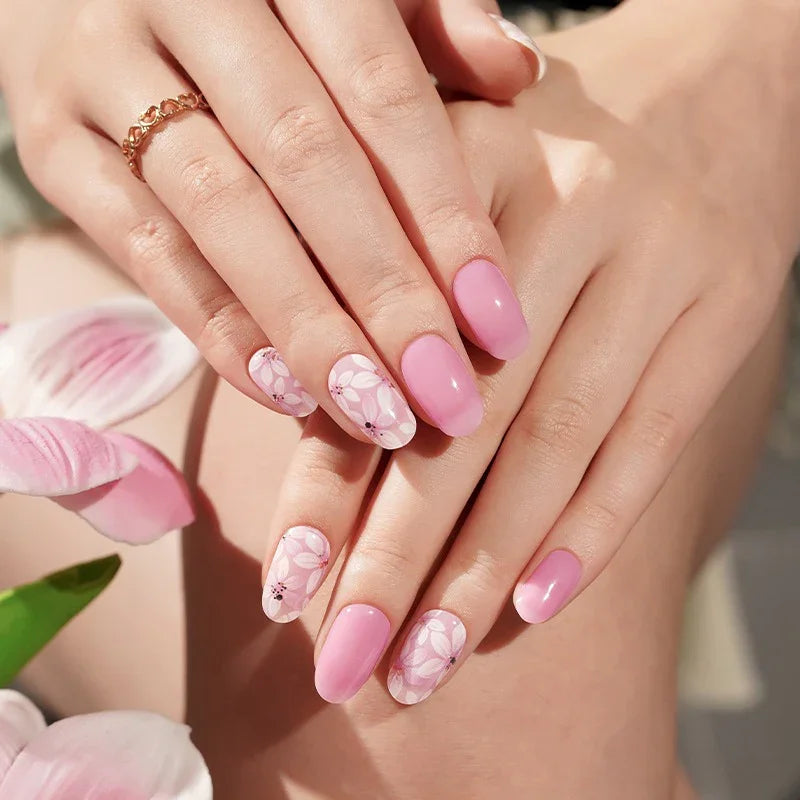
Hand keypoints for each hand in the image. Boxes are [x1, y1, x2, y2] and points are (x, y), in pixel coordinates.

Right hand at [0, 0, 542, 447]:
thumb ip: (430, 19)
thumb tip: (516, 72)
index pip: (384, 94)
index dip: (445, 215)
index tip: (498, 325)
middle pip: (306, 161)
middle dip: (385, 293)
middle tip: (445, 397)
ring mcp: (104, 65)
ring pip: (222, 211)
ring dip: (307, 327)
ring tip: (376, 414)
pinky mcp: (51, 139)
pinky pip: (144, 247)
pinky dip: (217, 325)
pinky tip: (285, 391)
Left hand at [259, 0, 799, 702]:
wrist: (692, 105)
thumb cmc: (533, 170)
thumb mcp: (446, 197)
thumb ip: (376, 301)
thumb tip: (311, 450)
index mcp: (460, 164)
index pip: (378, 350)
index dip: (328, 478)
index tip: (286, 587)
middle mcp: (565, 201)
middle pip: (464, 417)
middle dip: (395, 557)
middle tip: (344, 665)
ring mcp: (657, 256)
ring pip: (553, 447)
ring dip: (483, 574)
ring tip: (422, 668)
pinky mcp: (725, 308)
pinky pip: (648, 443)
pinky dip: (589, 534)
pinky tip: (529, 611)